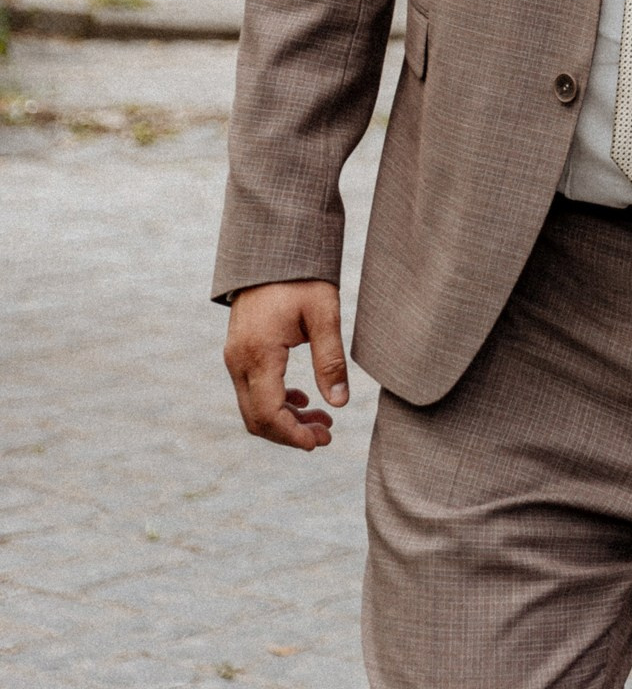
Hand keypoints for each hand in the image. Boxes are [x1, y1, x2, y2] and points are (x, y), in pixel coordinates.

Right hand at [224, 280, 348, 450]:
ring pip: (253, 407)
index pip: (268, 414)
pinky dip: (275, 402)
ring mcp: (235, 356)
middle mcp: (238, 360)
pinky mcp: (239, 351)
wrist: (272, 247)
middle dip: (290, 433)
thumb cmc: (302, 275)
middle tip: (327, 435)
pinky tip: (302, 398)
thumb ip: (330, 360)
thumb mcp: (324, 313)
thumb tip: (339, 404)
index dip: (293, 435)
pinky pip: (251, 390)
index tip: (321, 441)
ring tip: (322, 421)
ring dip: (284, 419)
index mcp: (258, 354)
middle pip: (256, 418)